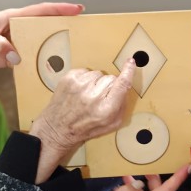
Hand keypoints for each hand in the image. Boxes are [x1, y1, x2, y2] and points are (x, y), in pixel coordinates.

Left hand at [0, 2, 83, 67]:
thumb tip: (15, 56)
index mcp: (15, 17)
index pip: (42, 11)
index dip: (60, 9)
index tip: (77, 9)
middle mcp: (20, 29)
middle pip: (47, 27)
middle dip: (65, 28)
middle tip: (82, 33)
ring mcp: (19, 44)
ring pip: (41, 46)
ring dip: (54, 51)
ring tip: (72, 56)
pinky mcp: (15, 58)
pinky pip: (31, 62)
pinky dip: (40, 67)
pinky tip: (50, 72)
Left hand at [30, 59, 135, 182]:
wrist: (59, 128)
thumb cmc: (86, 128)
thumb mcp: (112, 124)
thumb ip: (122, 106)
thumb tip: (125, 86)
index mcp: (106, 109)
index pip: (121, 84)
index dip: (128, 71)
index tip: (131, 62)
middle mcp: (93, 96)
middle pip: (111, 78)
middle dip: (109, 86)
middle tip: (99, 98)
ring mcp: (80, 85)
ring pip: (98, 74)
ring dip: (96, 82)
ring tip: (87, 95)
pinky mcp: (69, 78)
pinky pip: (86, 71)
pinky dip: (85, 79)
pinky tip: (80, 91)